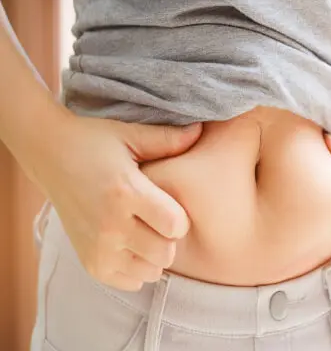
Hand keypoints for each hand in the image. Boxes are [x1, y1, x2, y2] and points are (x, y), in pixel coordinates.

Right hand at [32, 114, 201, 290]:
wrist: (49, 155)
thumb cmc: (94, 143)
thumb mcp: (130, 135)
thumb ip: (168, 139)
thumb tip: (201, 129)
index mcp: (125, 193)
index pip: (175, 226)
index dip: (181, 217)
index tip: (170, 204)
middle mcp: (109, 226)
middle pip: (165, 253)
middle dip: (169, 237)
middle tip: (158, 218)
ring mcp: (97, 248)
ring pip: (151, 271)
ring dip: (154, 254)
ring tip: (144, 231)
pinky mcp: (89, 262)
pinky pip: (130, 282)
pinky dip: (137, 267)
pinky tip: (131, 244)